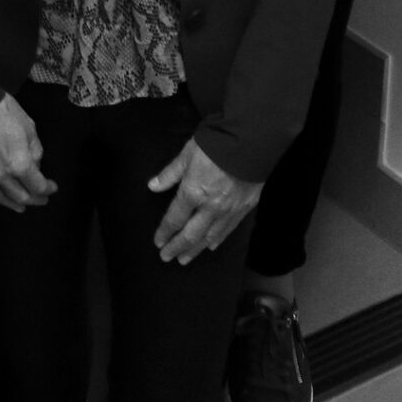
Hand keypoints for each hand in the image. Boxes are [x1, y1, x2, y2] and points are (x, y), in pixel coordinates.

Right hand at [0, 94, 55, 210]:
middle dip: (34, 200)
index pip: (37, 187)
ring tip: (21, 206)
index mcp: (19, 165)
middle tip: (41, 199)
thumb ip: (35, 151)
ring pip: (0, 197)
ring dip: (13, 203)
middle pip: (20, 197)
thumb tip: (35, 165)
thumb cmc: (5, 110)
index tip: (53, 187)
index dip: (48, 189)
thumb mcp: (29, 128)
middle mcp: (1, 175)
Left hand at [149, 137, 259, 263]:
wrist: (249, 143)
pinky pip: (228, 230)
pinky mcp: (244, 209)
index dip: (165, 232)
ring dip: (195, 250)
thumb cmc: (215, 145)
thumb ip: (170, 173)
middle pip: (190, 234)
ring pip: (209, 237)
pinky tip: (211, 246)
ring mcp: (229, 210)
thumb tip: (152, 186)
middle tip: (166, 258)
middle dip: (177, 247)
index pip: (175, 219)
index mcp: (193, 192)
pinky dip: (217, 240)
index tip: (157, 242)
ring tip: (185, 259)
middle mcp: (210, 207)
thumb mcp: (186, 154)